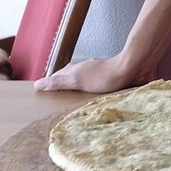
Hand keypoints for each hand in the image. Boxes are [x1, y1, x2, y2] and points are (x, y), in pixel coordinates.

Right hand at [33, 55, 147, 92]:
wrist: (132, 69)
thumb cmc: (104, 76)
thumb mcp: (76, 79)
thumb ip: (58, 82)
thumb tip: (37, 84)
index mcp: (76, 69)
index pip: (59, 75)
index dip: (51, 82)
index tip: (43, 89)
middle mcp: (87, 69)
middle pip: (72, 76)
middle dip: (65, 85)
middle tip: (57, 96)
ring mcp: (101, 74)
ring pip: (86, 81)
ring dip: (80, 89)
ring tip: (74, 100)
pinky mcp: (113, 80)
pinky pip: (99, 87)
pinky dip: (94, 92)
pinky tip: (96, 99)